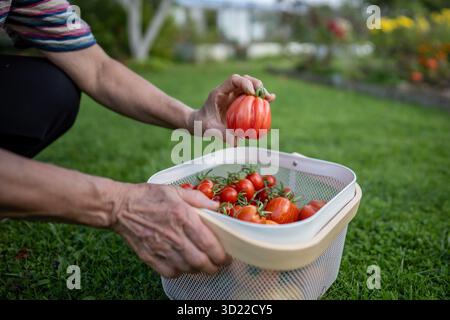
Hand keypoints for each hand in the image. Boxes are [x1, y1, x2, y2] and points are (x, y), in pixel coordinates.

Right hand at [111, 183, 227, 277]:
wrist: (120, 207)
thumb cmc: (148, 196)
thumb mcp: (176, 191)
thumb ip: (198, 199)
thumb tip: (216, 207)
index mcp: (184, 218)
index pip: (209, 244)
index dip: (222, 255)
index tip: (227, 256)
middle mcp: (175, 236)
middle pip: (201, 262)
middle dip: (214, 267)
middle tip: (218, 264)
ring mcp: (161, 249)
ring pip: (188, 269)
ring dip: (199, 269)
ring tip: (202, 264)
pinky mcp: (150, 257)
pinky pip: (171, 273)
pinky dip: (180, 272)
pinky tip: (183, 264)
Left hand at [189, 74, 275, 137]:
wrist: (198, 123)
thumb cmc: (201, 124)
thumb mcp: (209, 129)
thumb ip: (221, 133)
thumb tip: (237, 141)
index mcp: (219, 92)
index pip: (233, 80)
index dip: (244, 83)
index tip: (252, 92)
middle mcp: (228, 91)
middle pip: (244, 80)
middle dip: (256, 84)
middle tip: (264, 94)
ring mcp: (234, 96)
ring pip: (250, 87)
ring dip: (260, 91)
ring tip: (270, 98)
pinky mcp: (239, 102)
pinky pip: (251, 98)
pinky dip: (260, 98)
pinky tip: (270, 101)